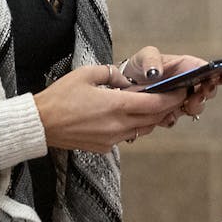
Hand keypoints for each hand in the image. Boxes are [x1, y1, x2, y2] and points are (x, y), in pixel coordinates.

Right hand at [35, 63, 187, 152]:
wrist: (39, 125)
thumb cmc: (59, 97)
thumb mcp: (86, 74)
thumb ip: (112, 74)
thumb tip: (126, 80)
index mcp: (116, 105)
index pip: (156, 104)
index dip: (173, 97)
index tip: (182, 90)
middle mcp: (118, 125)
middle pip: (154, 118)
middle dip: (167, 107)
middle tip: (174, 96)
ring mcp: (112, 139)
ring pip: (143, 129)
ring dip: (151, 118)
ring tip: (153, 105)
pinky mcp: (105, 147)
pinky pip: (127, 136)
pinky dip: (134, 126)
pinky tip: (128, 116)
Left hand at [116, 49, 221, 120]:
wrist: (122, 86)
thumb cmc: (140, 66)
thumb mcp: (145, 56)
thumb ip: (151, 60)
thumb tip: (155, 73)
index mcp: (188, 66)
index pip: (209, 69)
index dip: (221, 73)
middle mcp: (189, 85)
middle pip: (208, 91)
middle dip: (208, 92)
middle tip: (203, 91)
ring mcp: (180, 101)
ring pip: (195, 107)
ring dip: (194, 106)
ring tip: (186, 104)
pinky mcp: (168, 114)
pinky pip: (174, 119)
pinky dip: (170, 118)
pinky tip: (165, 115)